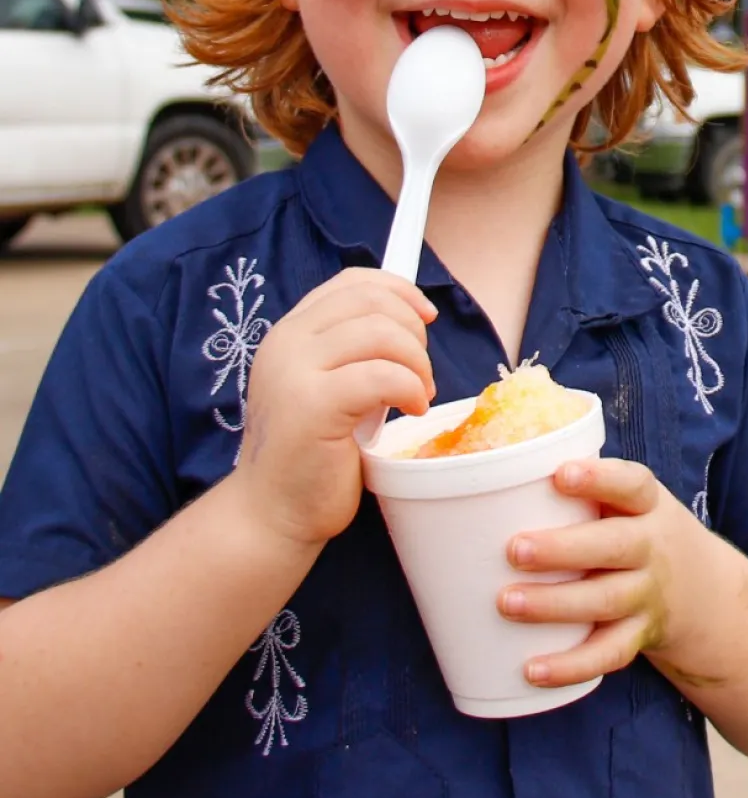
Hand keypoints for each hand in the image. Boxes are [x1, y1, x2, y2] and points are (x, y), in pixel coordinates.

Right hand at [232, 268, 436, 549]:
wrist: (271, 514)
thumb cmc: (310, 453)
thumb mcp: (327, 384)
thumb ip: (351, 349)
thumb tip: (412, 317)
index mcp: (289, 333)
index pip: (351, 283)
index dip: (398, 290)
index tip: (425, 317)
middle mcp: (285, 343)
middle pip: (371, 302)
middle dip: (413, 330)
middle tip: (420, 371)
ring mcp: (294, 372)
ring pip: (382, 333)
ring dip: (417, 362)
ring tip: (418, 393)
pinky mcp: (313, 405)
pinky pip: (383, 376)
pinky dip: (410, 388)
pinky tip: (411, 409)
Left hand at [498, 460, 698, 689]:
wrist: (702, 587)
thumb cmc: (638, 530)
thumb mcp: (629, 502)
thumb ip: (584, 490)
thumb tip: (498, 476)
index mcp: (648, 505)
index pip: (632, 485)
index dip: (599, 478)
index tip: (560, 475)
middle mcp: (653, 547)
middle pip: (614, 546)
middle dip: (562, 549)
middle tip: (514, 549)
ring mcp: (648, 595)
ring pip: (605, 600)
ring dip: (554, 604)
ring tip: (507, 602)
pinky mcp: (639, 635)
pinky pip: (607, 653)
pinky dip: (570, 665)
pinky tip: (530, 669)